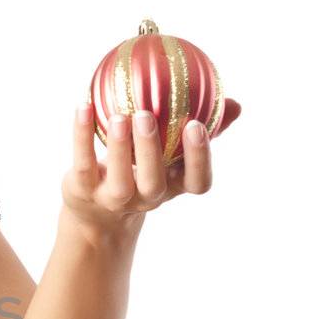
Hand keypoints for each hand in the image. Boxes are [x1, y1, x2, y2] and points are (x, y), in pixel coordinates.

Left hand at [63, 99, 240, 237]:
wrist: (96, 213)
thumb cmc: (143, 172)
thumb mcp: (173, 157)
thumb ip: (204, 131)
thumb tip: (236, 105)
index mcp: (173, 186)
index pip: (196, 182)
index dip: (198, 158)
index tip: (196, 125)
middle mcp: (146, 197)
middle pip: (154, 181)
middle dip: (151, 149)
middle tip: (146, 114)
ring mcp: (114, 198)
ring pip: (120, 178)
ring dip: (119, 146)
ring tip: (119, 115)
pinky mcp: (84, 191)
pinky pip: (83, 161)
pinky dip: (81, 134)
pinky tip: (84, 105)